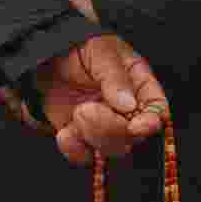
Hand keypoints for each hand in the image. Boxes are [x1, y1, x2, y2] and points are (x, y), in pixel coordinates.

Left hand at [0, 0, 166, 165]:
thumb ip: (115, 77)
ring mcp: (104, 124)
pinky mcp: (80, 135)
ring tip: (77, 113)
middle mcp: (127, 109)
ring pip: (112, 148)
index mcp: (139, 84)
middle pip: (134, 136)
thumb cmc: (78, 46)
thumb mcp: (100, 50)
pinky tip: (64, 133)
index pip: (157, 109)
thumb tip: (128, 105)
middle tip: (86, 109)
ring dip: (94, 136)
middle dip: (112, 128)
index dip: (150, 121)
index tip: (136, 126)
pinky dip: (75, 149)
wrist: (43, 53)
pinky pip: (85, 155)